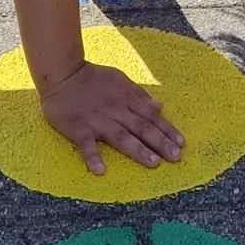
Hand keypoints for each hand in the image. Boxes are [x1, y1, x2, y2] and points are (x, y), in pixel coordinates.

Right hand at [40, 56, 183, 175]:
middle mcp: (116, 110)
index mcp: (126, 99)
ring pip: (121, 136)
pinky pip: (86, 144)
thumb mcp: (120, 80)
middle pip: (141, 127)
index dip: (167, 130)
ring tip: (153, 163)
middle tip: (175, 157)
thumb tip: (160, 107)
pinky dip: (93, 157)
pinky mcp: (79, 127)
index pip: (151, 116)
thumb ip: (140, 95)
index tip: (181, 143)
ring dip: (137, 149)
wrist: (63, 73)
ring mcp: (97, 119)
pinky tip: (100, 171)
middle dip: (160, 142)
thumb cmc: (93, 78)